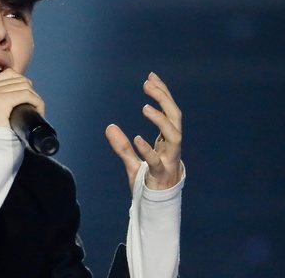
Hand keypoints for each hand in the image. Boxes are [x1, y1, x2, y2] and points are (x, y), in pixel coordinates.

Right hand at [0, 68, 44, 127]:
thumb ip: (0, 97)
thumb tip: (22, 83)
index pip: (8, 75)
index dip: (23, 87)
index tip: (28, 102)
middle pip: (16, 79)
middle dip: (30, 93)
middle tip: (34, 109)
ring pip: (23, 85)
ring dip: (35, 97)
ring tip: (36, 111)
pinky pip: (25, 94)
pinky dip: (36, 101)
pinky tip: (38, 110)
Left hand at [105, 72, 182, 190]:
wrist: (157, 208)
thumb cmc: (148, 183)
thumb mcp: (132, 162)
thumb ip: (122, 146)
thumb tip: (109, 127)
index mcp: (167, 141)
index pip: (170, 111)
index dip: (162, 93)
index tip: (151, 76)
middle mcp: (172, 147)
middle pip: (175, 118)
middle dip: (164, 99)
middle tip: (148, 83)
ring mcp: (169, 160)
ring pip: (174, 136)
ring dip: (161, 120)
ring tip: (145, 107)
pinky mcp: (161, 174)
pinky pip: (157, 160)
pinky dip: (148, 149)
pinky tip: (137, 138)